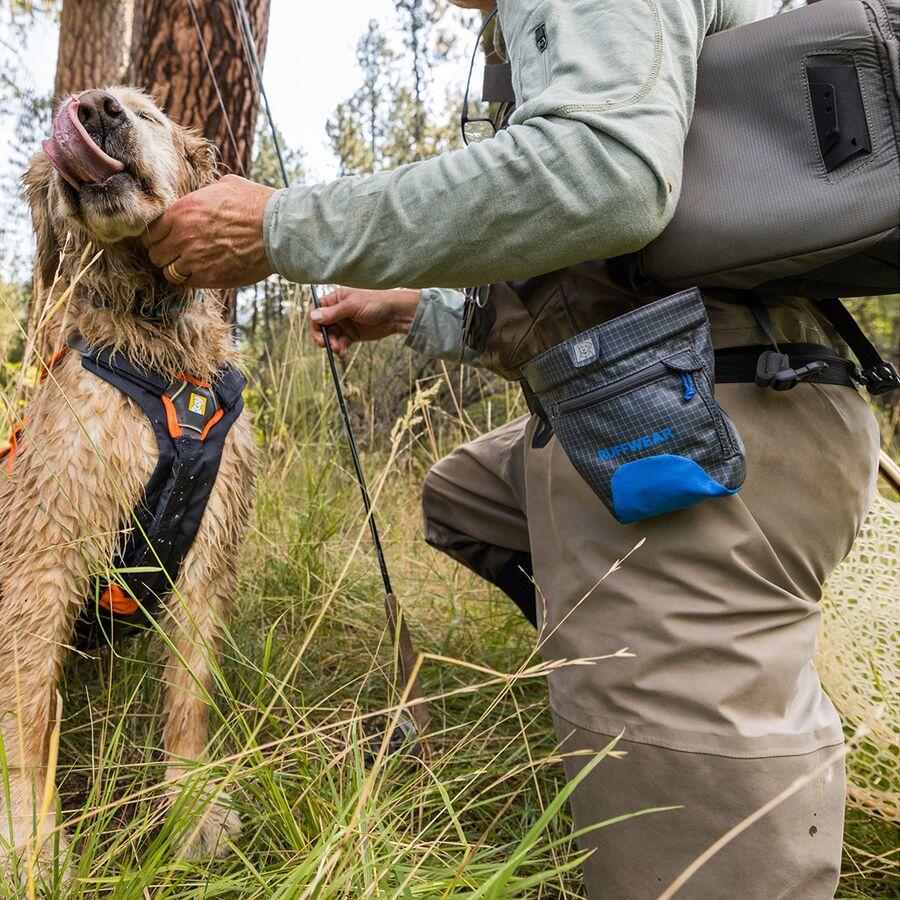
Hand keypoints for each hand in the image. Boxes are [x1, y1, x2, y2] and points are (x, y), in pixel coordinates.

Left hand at [141, 174, 274, 288]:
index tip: (166, 240)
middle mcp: (183, 236)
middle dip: (164, 254)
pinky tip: (204, 272)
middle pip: (155, 254)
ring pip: (168, 271)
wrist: (276, 231)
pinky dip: (192, 279)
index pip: (152, 230)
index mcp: (182, 211)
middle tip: (176, 255)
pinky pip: (187, 283)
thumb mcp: (227, 186)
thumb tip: (209, 191)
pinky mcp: (209, 278)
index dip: (157, 237)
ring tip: (190, 266)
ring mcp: (194, 259)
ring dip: (177, 269)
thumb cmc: (256, 204)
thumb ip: (207, 192)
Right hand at [309, 288, 420, 357]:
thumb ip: (333, 313)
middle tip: (324, 345)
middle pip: (322, 326)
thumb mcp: (352, 306)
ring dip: (332, 344)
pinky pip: (341, 343)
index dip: (315, 321)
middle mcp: (338, 312)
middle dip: (322, 336)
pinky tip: (343, 353)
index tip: (318, 331)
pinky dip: (340, 348)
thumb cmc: (375, 303)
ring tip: (338, 349)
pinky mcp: (352, 335)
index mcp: (335, 299)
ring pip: (331, 337)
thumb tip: (313, 316)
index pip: (317, 310)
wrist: (396, 314)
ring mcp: (345, 324)